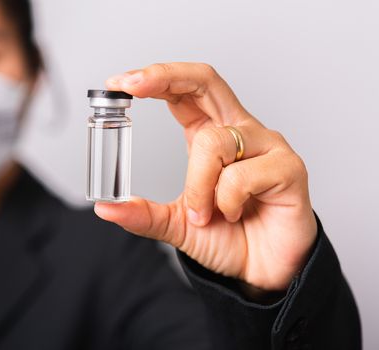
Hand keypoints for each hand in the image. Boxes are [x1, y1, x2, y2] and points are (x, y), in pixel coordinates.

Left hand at [94, 63, 316, 290]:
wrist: (262, 272)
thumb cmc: (227, 238)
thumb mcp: (175, 224)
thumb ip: (143, 215)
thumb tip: (104, 209)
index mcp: (211, 134)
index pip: (184, 91)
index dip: (154, 79)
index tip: (118, 83)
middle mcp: (239, 131)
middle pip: (205, 80)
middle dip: (165, 76)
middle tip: (131, 86)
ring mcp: (266, 145)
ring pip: (213, 142)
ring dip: (197, 185)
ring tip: (204, 214)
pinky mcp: (288, 168)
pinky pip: (241, 174)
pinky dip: (225, 201)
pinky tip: (235, 214)